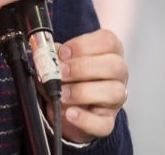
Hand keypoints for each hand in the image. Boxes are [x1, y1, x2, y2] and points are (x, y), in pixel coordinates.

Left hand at [54, 29, 127, 143]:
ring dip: (83, 92)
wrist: (67, 109)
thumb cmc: (68, 78)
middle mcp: (118, 74)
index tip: (63, 52)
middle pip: (114, 65)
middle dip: (83, 67)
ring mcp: (116, 99)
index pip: (108, 41)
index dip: (84, 45)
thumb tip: (46, 53)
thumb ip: (55, 55)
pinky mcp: (107, 121)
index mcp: (109, 52)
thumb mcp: (61, 62)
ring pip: (114, 92)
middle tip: (61, 72)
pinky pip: (104, 123)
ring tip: (62, 94)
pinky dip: (84, 119)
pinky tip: (69, 113)